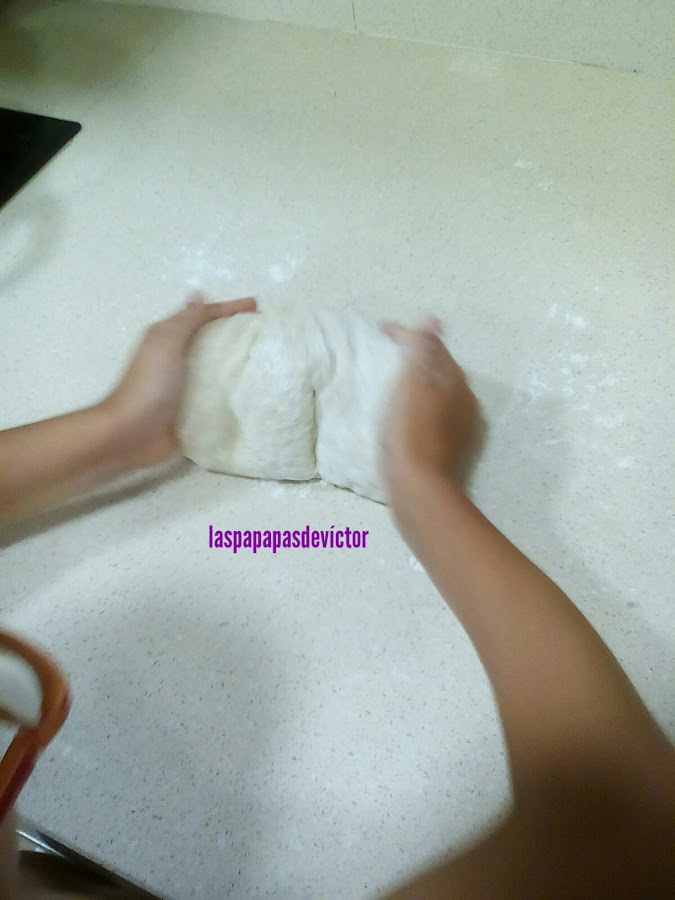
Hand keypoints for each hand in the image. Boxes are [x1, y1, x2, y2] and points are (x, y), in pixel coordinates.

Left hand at [102, 292, 255, 466]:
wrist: (132, 433)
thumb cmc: (149, 384)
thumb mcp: (166, 343)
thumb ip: (185, 320)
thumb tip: (198, 293)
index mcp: (171, 339)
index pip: (204, 317)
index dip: (229, 309)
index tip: (256, 306)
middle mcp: (180, 360)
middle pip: (213, 341)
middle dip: (238, 335)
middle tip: (267, 334)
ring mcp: (188, 387)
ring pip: (219, 369)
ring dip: (240, 364)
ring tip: (267, 362)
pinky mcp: (195, 411)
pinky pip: (220, 398)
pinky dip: (236, 393)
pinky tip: (255, 393)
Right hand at [380, 318, 477, 493]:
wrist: (418, 487)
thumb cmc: (410, 431)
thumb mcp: (413, 384)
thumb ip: (423, 350)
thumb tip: (433, 320)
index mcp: (455, 381)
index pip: (432, 347)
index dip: (407, 336)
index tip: (381, 330)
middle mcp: (465, 400)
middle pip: (438, 369)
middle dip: (416, 359)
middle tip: (387, 355)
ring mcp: (461, 426)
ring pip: (438, 393)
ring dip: (419, 384)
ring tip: (393, 384)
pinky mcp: (451, 448)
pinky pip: (434, 415)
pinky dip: (420, 407)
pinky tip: (405, 416)